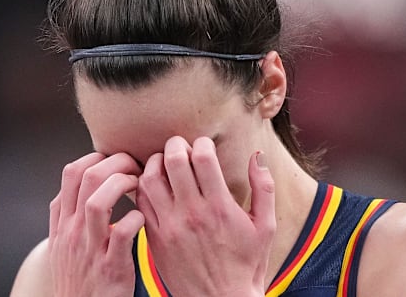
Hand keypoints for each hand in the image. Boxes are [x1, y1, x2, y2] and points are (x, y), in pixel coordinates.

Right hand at [49, 152, 144, 296]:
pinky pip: (122, 233)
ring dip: (123, 184)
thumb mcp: (63, 246)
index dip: (96, 157)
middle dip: (116, 162)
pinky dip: (135, 219)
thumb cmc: (79, 280)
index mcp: (63, 224)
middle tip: (135, 166)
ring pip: (98, 201)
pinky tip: (143, 218)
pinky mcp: (110, 268)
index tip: (116, 161)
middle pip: (87, 178)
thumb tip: (83, 186)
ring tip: (139, 185)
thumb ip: (70, 216)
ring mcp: (90, 249)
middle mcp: (72, 232)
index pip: (71, 173)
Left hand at [136, 136, 275, 296]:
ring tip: (165, 162)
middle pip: (173, 161)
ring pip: (150, 178)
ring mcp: (170, 226)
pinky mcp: (155, 237)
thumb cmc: (246, 264)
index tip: (205, 145)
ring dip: (155, 162)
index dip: (202, 142)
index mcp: (220, 207)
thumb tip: (257, 155)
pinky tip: (155, 184)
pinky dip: (143, 186)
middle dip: (176, 144)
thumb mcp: (265, 227)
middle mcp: (192, 214)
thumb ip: (263, 188)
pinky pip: (140, 202)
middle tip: (181, 145)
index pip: (203, 157)